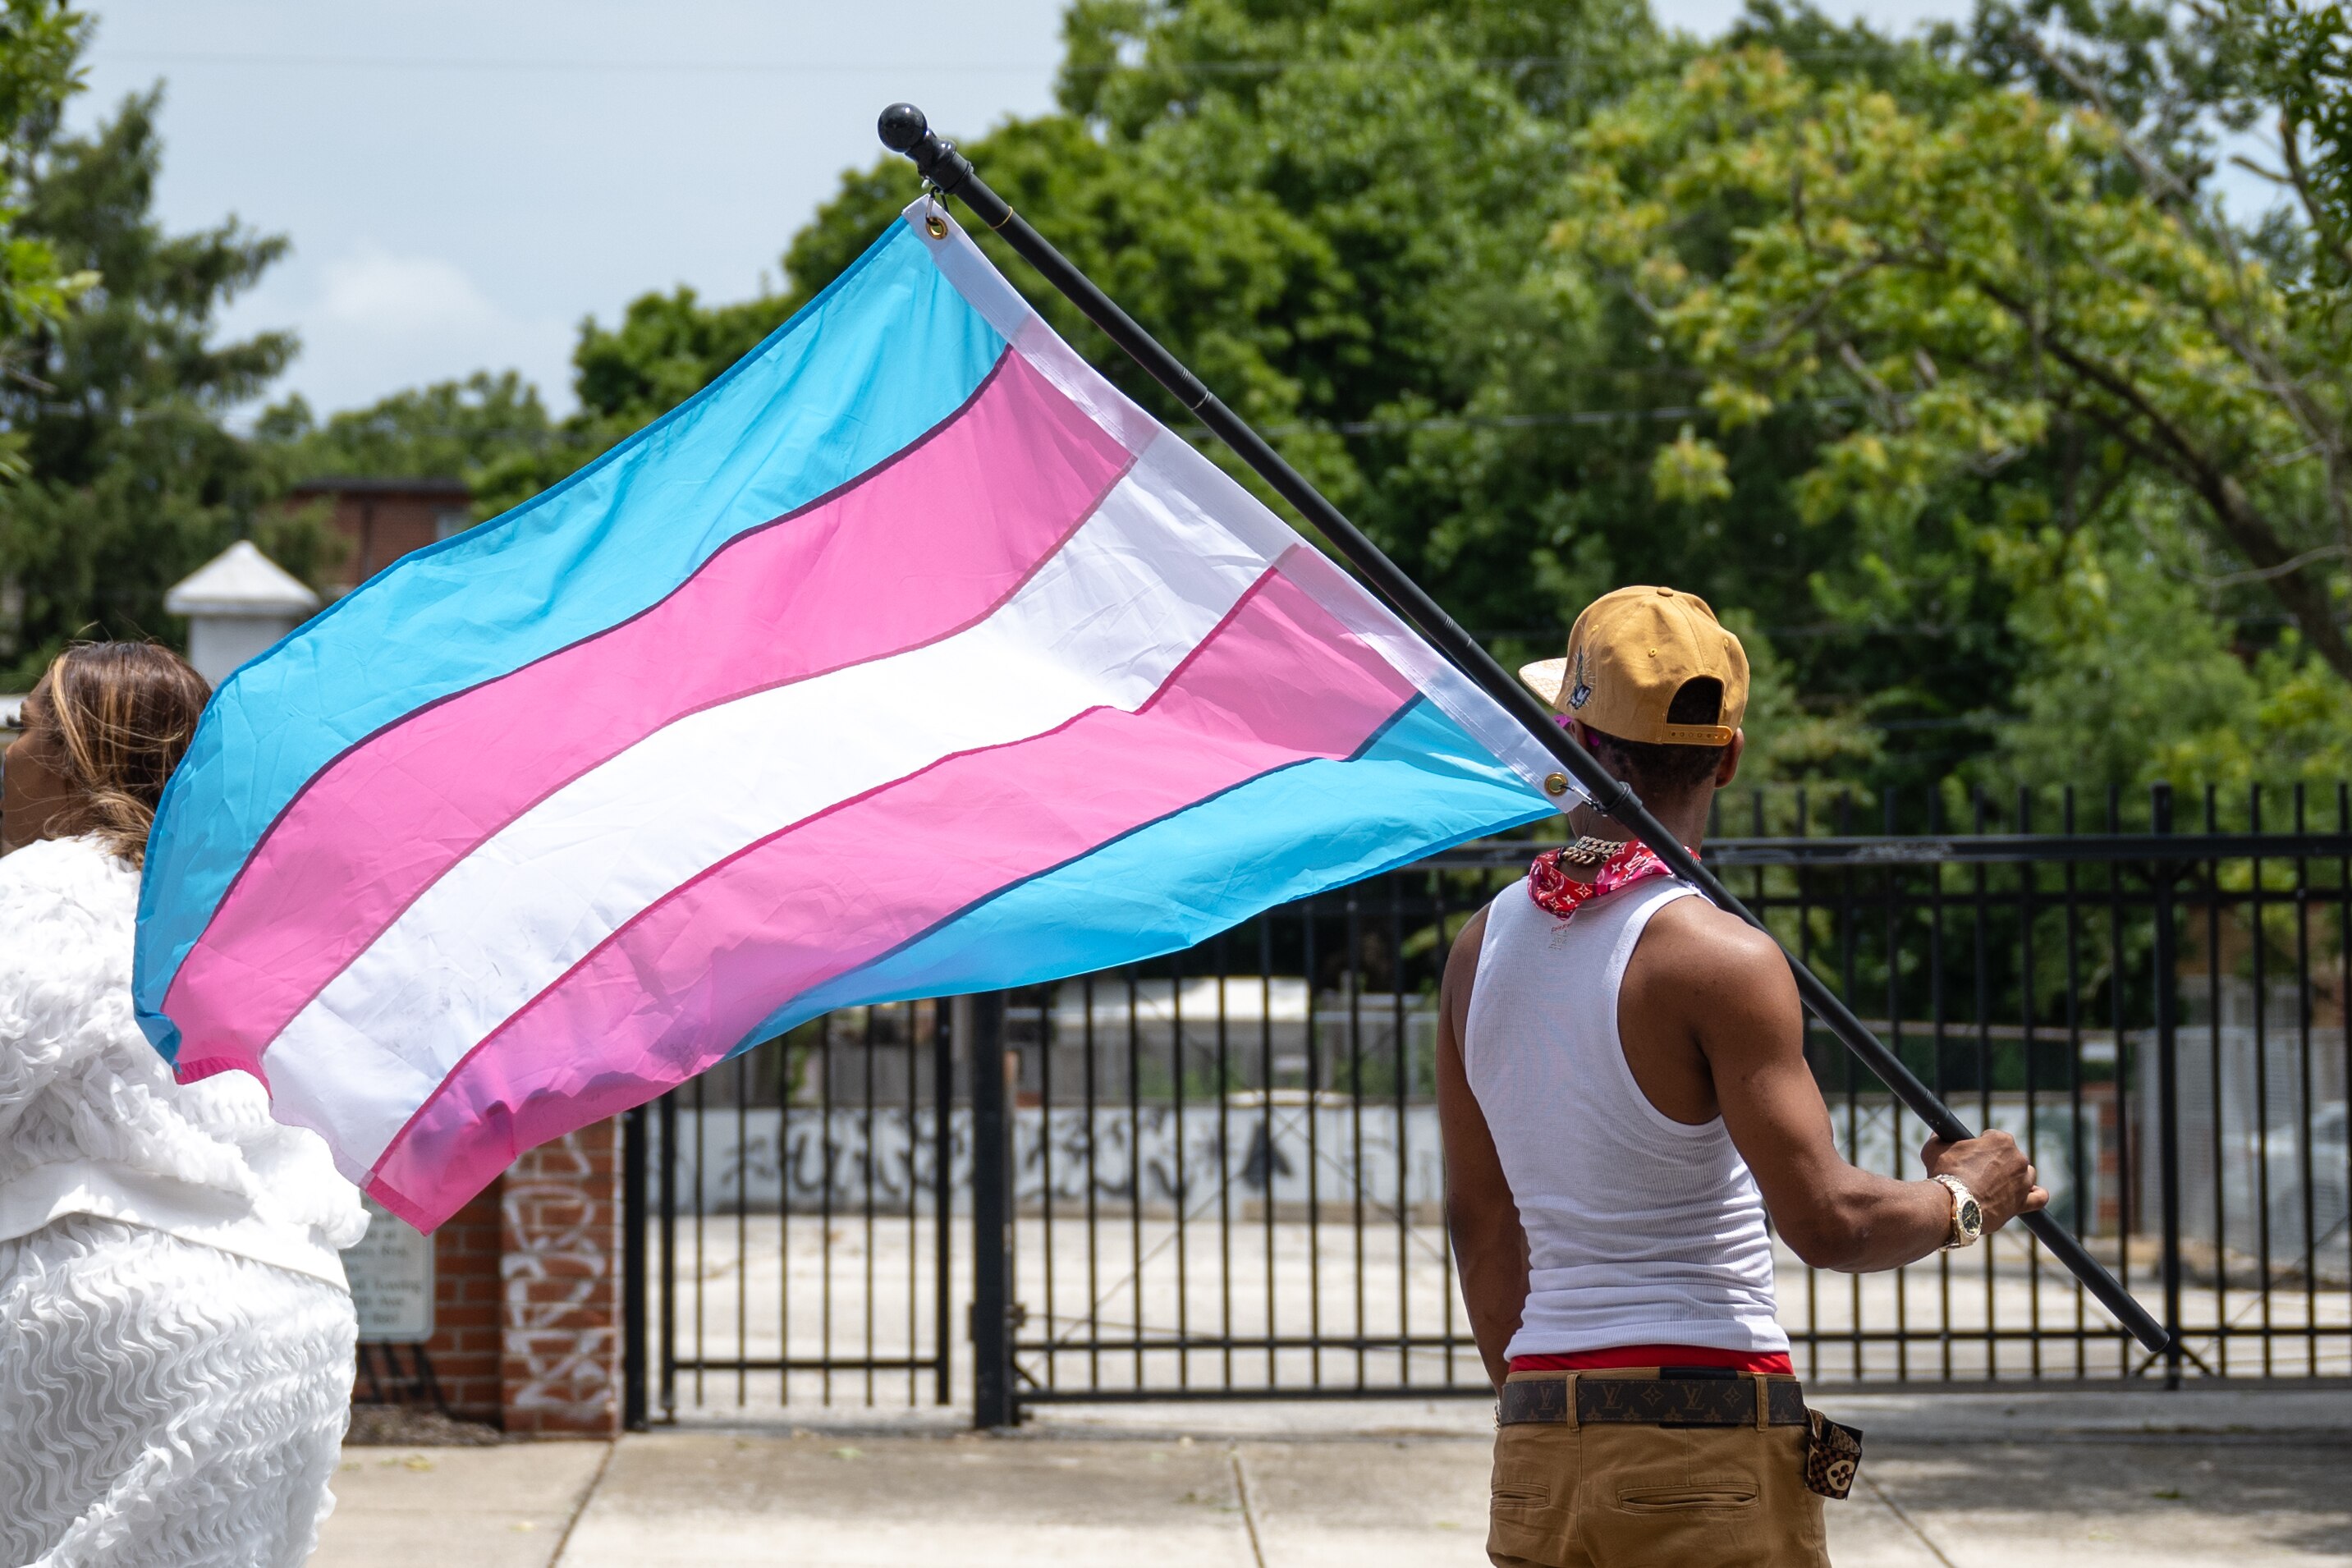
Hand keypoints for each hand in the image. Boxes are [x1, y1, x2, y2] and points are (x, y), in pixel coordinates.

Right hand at [1921, 1130, 2048, 1231]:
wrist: (1952, 1205)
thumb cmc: (1944, 1173)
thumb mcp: (1934, 1148)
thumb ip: (1940, 1139)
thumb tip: (1939, 1136)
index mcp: (2000, 1139)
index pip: (1994, 1138)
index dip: (1981, 1147)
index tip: (1971, 1157)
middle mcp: (2018, 1157)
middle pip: (2011, 1157)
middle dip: (1997, 1164)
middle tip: (1978, 1174)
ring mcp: (2023, 1180)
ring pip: (2026, 1175)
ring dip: (2014, 1178)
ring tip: (1995, 1187)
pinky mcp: (2024, 1202)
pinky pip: (2039, 1197)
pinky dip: (2035, 1194)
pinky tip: (2026, 1194)